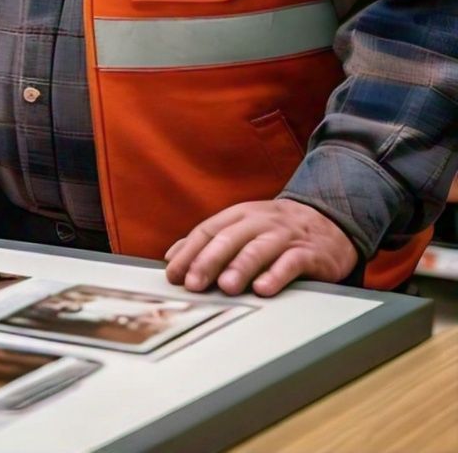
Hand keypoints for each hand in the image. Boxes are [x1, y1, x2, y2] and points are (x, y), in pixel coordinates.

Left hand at [164, 200, 357, 297]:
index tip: (173, 274)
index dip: (189, 253)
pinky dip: (276, 275)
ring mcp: (284, 235)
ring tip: (225, 286)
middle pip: (228, 239)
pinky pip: (291, 262)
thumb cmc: (276, 230)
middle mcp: (259, 222)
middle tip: (193, 284)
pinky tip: (264, 289)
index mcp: (238, 215)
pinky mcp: (309, 252)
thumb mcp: (242, 227)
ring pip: (258, 249)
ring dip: (240, 268)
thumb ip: (210, 240)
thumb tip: (173, 256)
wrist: (329, 221)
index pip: (207, 231)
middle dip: (208, 261)